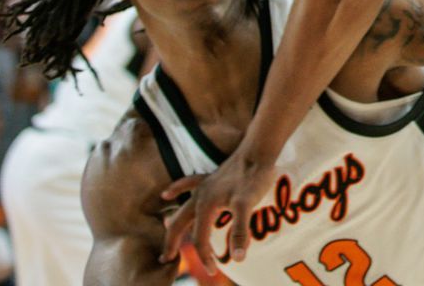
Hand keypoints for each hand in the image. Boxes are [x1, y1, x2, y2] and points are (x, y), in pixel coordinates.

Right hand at [160, 151, 275, 274]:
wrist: (258, 151)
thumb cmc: (253, 177)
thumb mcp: (247, 206)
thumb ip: (240, 231)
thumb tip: (239, 258)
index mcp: (205, 206)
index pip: (201, 239)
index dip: (206, 258)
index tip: (214, 272)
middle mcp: (199, 196)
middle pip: (180, 224)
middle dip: (172, 242)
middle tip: (166, 259)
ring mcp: (204, 186)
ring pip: (182, 207)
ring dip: (174, 223)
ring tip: (166, 232)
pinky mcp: (211, 178)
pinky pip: (188, 184)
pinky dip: (177, 190)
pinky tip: (167, 193)